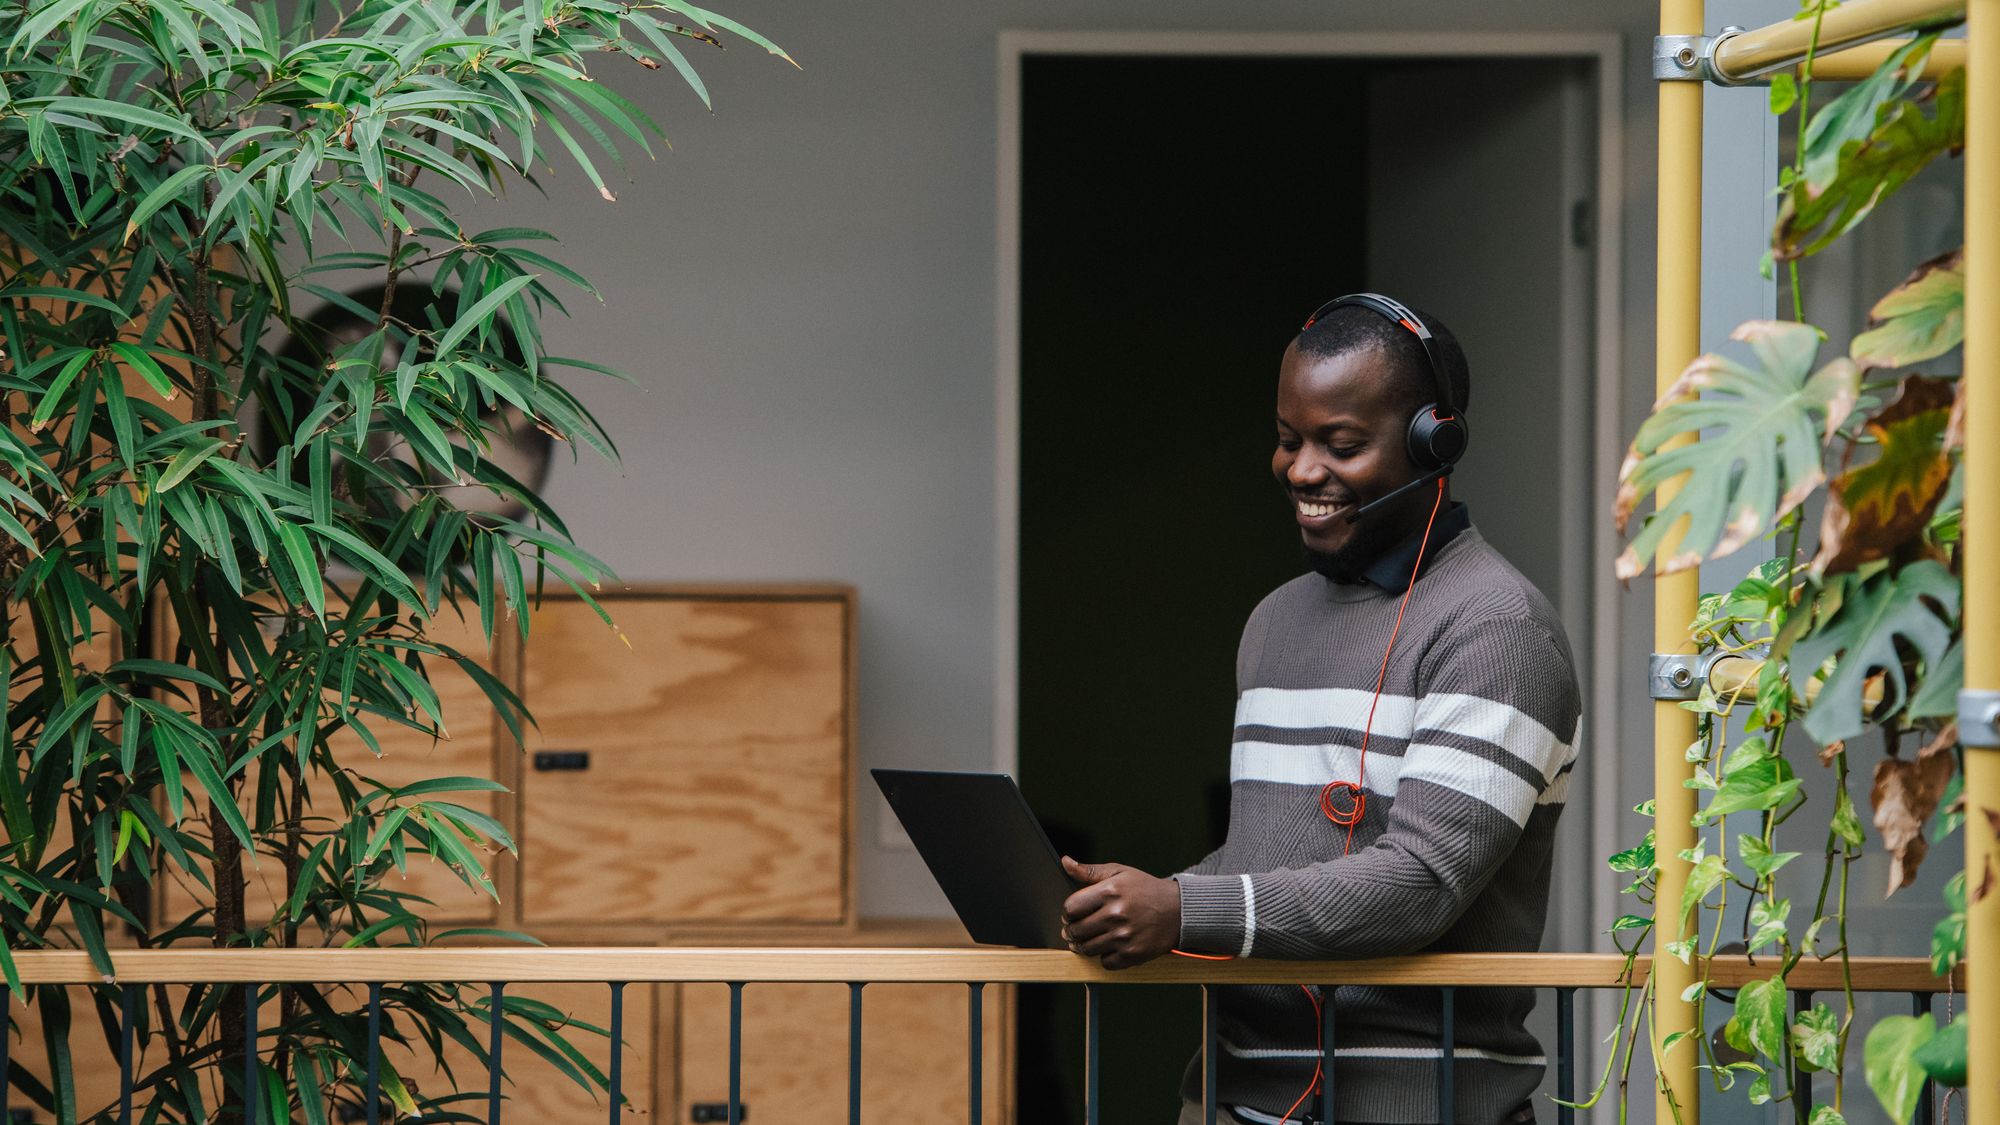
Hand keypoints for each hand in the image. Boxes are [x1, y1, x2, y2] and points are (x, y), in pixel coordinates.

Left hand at [1059, 856, 1179, 969]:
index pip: (1070, 908)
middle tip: (1076, 928)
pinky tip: (1110, 946)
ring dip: (1084, 945)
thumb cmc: (1145, 890)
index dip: (1067, 912)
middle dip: (1072, 931)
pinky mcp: (1132, 954)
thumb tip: (1065, 862)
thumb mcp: (1119, 873)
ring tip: (1090, 938)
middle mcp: (1116, 915)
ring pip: (1087, 949)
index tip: (1072, 913)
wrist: (1178, 911)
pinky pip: (1105, 962)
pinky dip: (1105, 957)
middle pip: (1076, 931)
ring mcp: (1124, 937)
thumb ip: (1090, 871)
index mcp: (1109, 891)